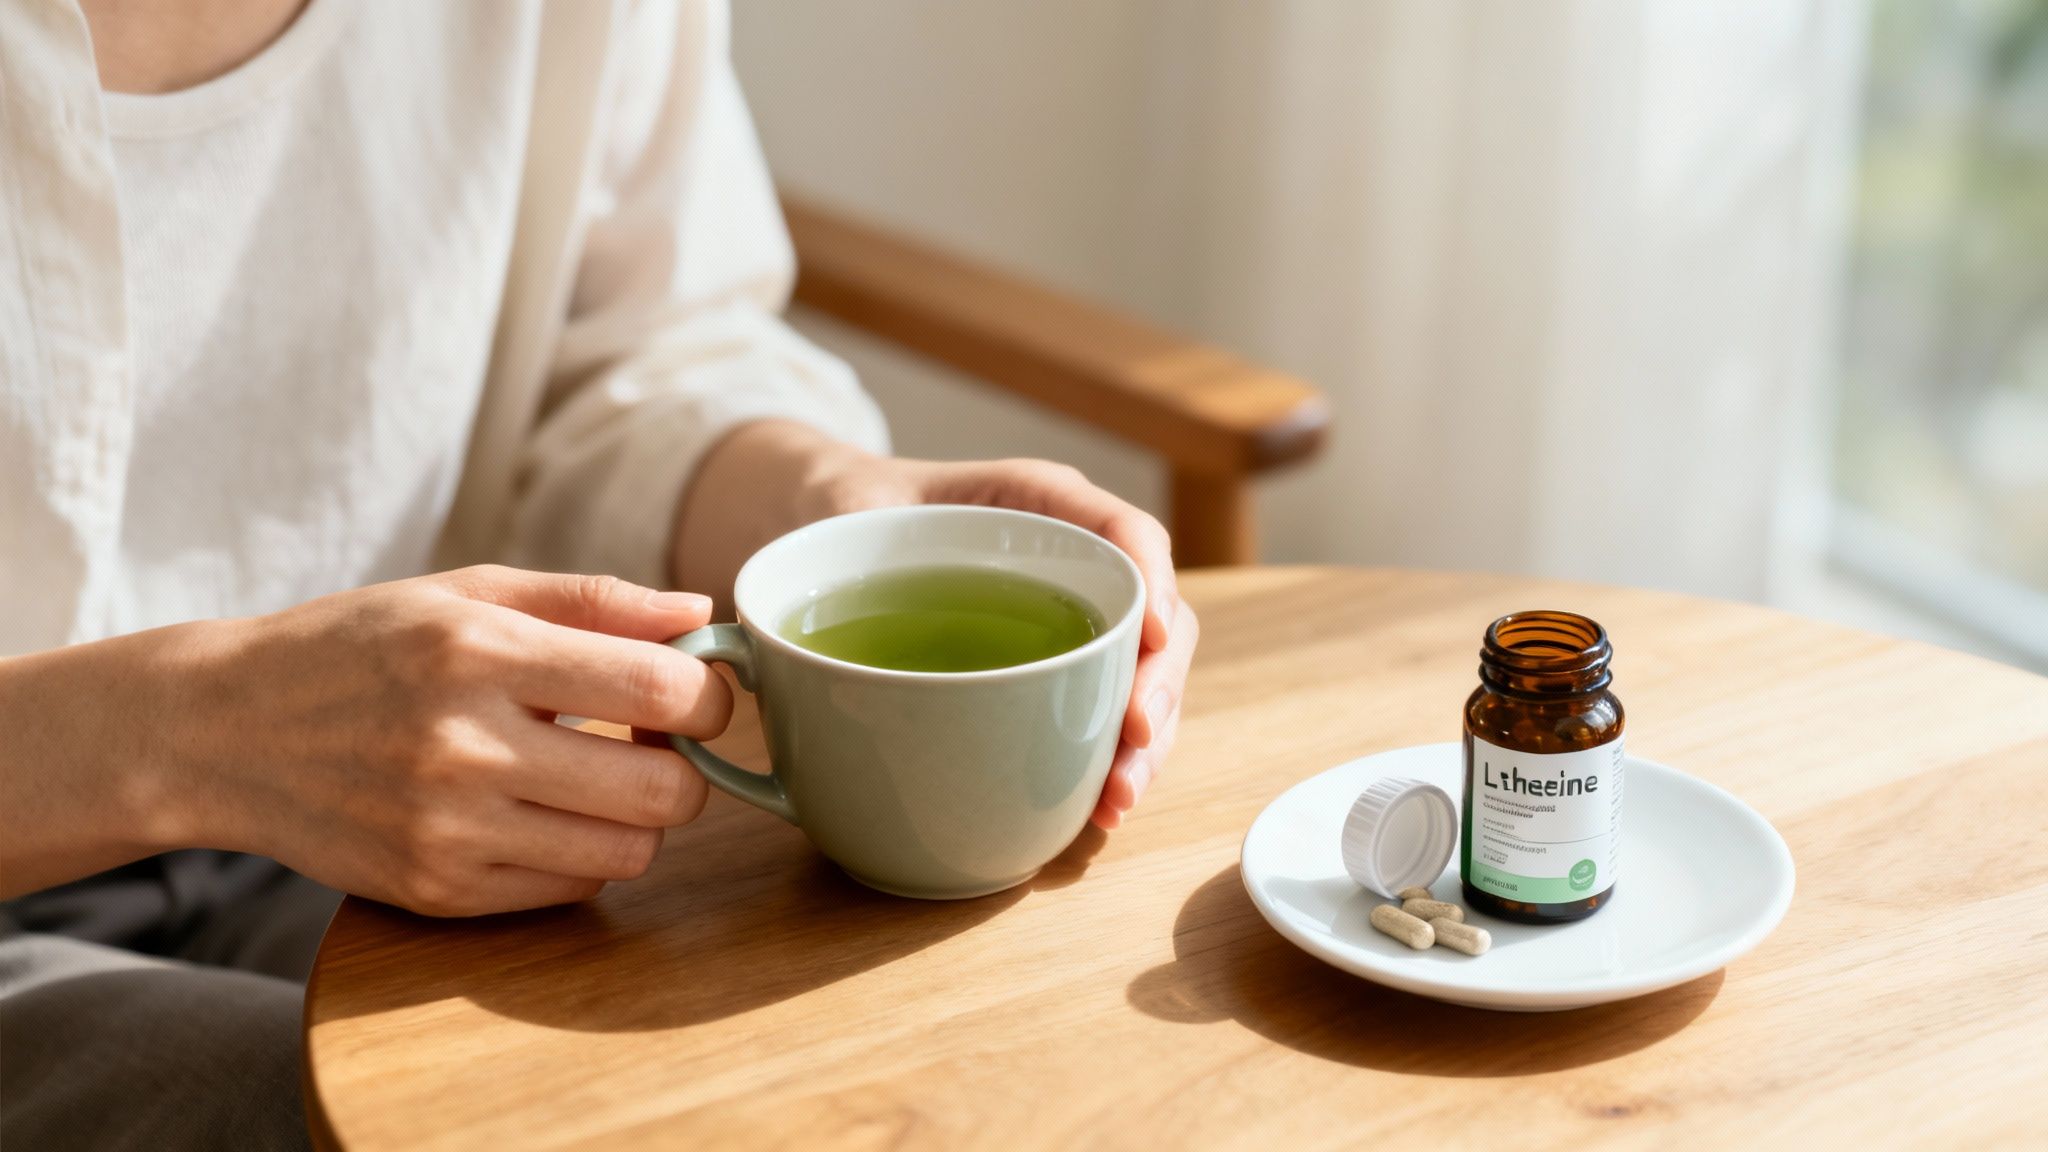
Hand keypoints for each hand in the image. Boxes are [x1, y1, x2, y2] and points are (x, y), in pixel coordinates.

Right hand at [169, 567, 731, 914]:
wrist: (223, 731)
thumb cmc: (361, 647)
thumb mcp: (466, 593)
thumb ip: (593, 601)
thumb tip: (700, 614)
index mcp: (480, 652)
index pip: (660, 688)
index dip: (706, 694)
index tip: (690, 690)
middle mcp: (465, 747)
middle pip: (665, 788)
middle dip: (685, 764)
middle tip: (649, 740)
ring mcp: (449, 830)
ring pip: (630, 851)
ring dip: (640, 816)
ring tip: (598, 776)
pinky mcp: (436, 891)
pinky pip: (573, 889)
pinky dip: (584, 854)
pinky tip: (545, 812)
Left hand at [800, 450, 1198, 829]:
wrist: (830, 530)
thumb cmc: (846, 509)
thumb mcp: (842, 507)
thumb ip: (837, 543)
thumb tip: (789, 619)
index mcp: (1038, 505)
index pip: (1125, 535)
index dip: (1151, 585)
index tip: (1150, 639)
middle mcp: (1073, 562)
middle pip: (1152, 621)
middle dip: (1155, 692)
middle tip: (1132, 752)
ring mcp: (1070, 622)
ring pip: (1138, 679)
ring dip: (1141, 745)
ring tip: (1116, 801)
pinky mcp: (1054, 674)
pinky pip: (1100, 714)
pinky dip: (1106, 761)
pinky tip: (1097, 808)